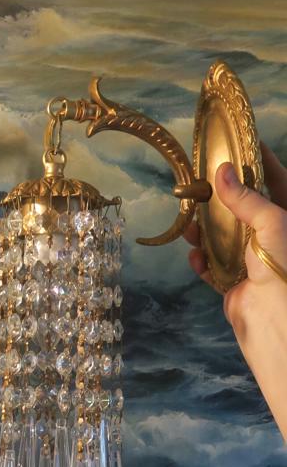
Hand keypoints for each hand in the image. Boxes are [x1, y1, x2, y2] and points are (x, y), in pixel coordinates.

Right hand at [186, 143, 286, 439]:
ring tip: (189, 226)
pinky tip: (194, 258)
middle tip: (197, 186)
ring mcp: (253, 261)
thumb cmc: (283, 264)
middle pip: (243, 209)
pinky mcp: (234, 283)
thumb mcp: (271, 222)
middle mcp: (273, 238)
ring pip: (223, 237)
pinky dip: (201, 262)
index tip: (235, 143)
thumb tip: (222, 172)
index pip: (276, 180)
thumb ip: (245, 198)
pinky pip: (213, 267)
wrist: (277, 323)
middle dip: (219, 200)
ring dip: (204, 232)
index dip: (257, 161)